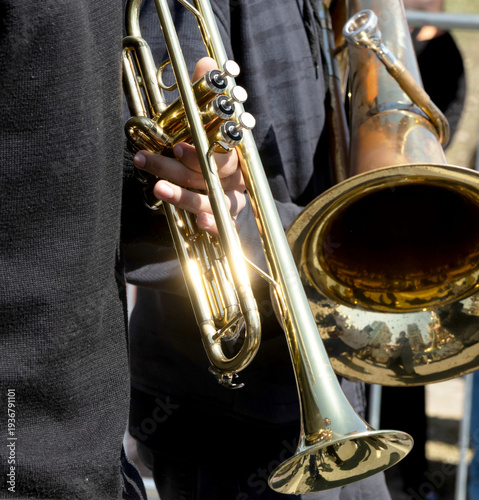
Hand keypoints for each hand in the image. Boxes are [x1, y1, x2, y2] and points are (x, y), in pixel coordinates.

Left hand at [133, 57, 245, 236]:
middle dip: (180, 168)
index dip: (200, 148)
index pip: (222, 148)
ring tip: (158, 189)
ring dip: (184, 195)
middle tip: (148, 160)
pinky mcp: (227, 218)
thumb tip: (205, 61)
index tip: (177, 146)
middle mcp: (235, 174)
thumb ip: (205, 91)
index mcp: (233, 148)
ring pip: (212, 198)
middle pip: (212, 172)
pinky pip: (223, 225)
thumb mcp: (208, 119)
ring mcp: (232, 197)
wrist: (230, 187)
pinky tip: (201, 223)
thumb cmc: (213, 150)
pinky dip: (214, 224)